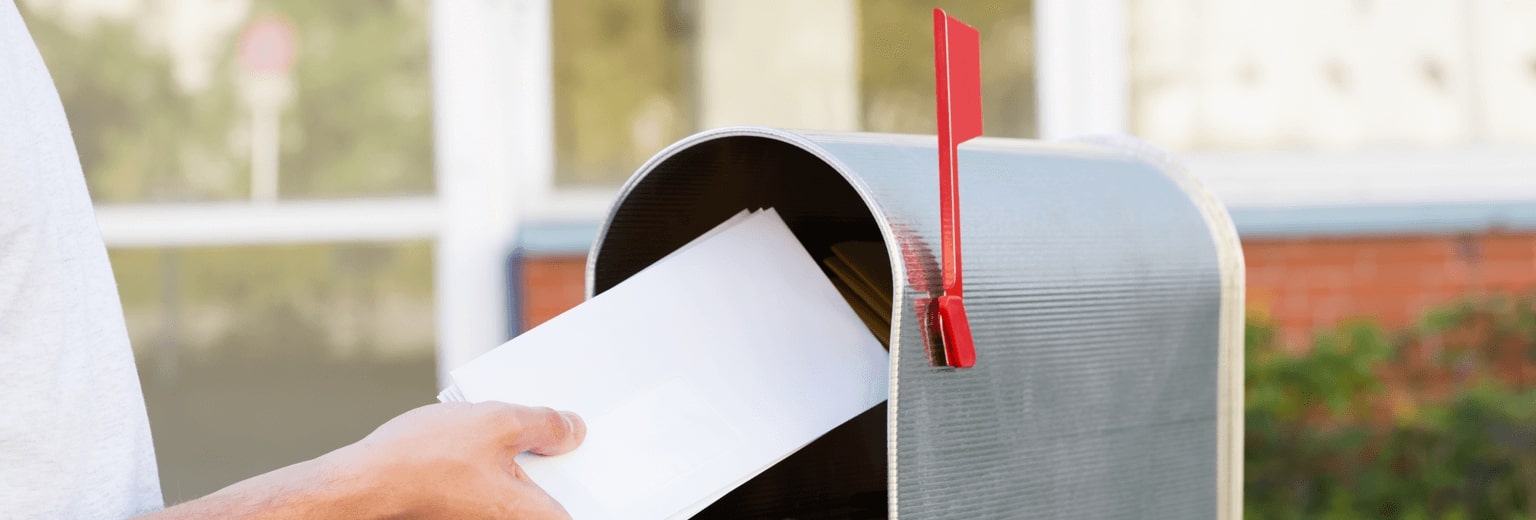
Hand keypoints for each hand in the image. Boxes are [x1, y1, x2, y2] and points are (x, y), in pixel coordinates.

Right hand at [330, 402, 587, 518]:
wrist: (364, 483)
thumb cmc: (423, 460)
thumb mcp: (497, 422)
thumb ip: (545, 426)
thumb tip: (573, 430)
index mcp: (531, 515)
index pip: (584, 506)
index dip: (593, 474)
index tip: (599, 447)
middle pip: (557, 491)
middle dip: (562, 455)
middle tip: (564, 421)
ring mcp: (488, 518)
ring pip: (526, 485)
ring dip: (530, 455)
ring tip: (523, 420)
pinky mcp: (468, 510)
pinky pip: (501, 485)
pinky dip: (504, 461)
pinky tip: (492, 434)